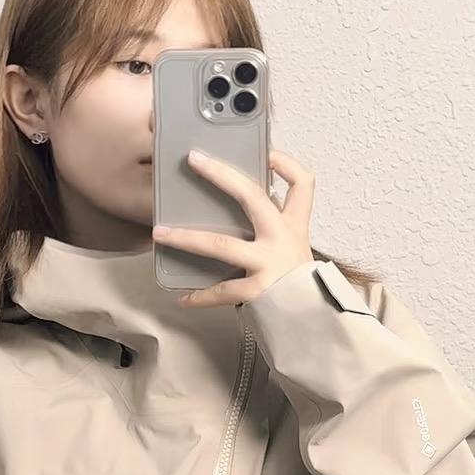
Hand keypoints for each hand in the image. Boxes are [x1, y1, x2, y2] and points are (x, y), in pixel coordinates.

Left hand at [152, 148, 316, 307]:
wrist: (314, 321)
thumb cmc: (298, 286)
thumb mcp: (294, 250)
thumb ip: (272, 230)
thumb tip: (236, 214)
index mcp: (294, 226)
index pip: (302, 182)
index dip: (285, 163)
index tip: (265, 153)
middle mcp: (282, 238)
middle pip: (253, 196)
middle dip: (222, 175)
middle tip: (195, 160)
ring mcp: (270, 263)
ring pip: (221, 244)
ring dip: (186, 238)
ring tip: (160, 234)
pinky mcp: (258, 290)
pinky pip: (222, 290)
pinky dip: (201, 296)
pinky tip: (185, 298)